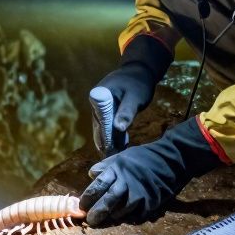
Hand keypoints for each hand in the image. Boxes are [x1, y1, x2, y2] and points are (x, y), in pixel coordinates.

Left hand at [80, 117, 225, 225]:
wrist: (171, 160)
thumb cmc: (143, 158)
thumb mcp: (121, 157)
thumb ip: (106, 166)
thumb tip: (92, 174)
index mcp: (117, 169)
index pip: (97, 185)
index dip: (88, 197)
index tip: (82, 206)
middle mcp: (126, 182)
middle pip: (108, 200)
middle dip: (97, 212)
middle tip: (90, 221)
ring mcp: (139, 193)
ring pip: (122, 210)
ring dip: (113, 216)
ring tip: (109, 218)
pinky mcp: (151, 202)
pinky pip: (137, 214)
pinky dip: (131, 217)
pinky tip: (127, 217)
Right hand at [90, 35, 172, 155]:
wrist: (139, 71)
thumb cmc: (138, 83)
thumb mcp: (134, 97)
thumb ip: (126, 112)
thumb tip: (118, 128)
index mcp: (99, 97)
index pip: (101, 123)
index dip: (105, 139)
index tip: (109, 154)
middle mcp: (96, 103)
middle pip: (100, 127)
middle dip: (106, 144)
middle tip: (111, 162)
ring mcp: (99, 107)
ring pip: (103, 128)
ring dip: (109, 142)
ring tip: (114, 158)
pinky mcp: (105, 111)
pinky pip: (107, 125)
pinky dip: (112, 135)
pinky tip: (119, 147)